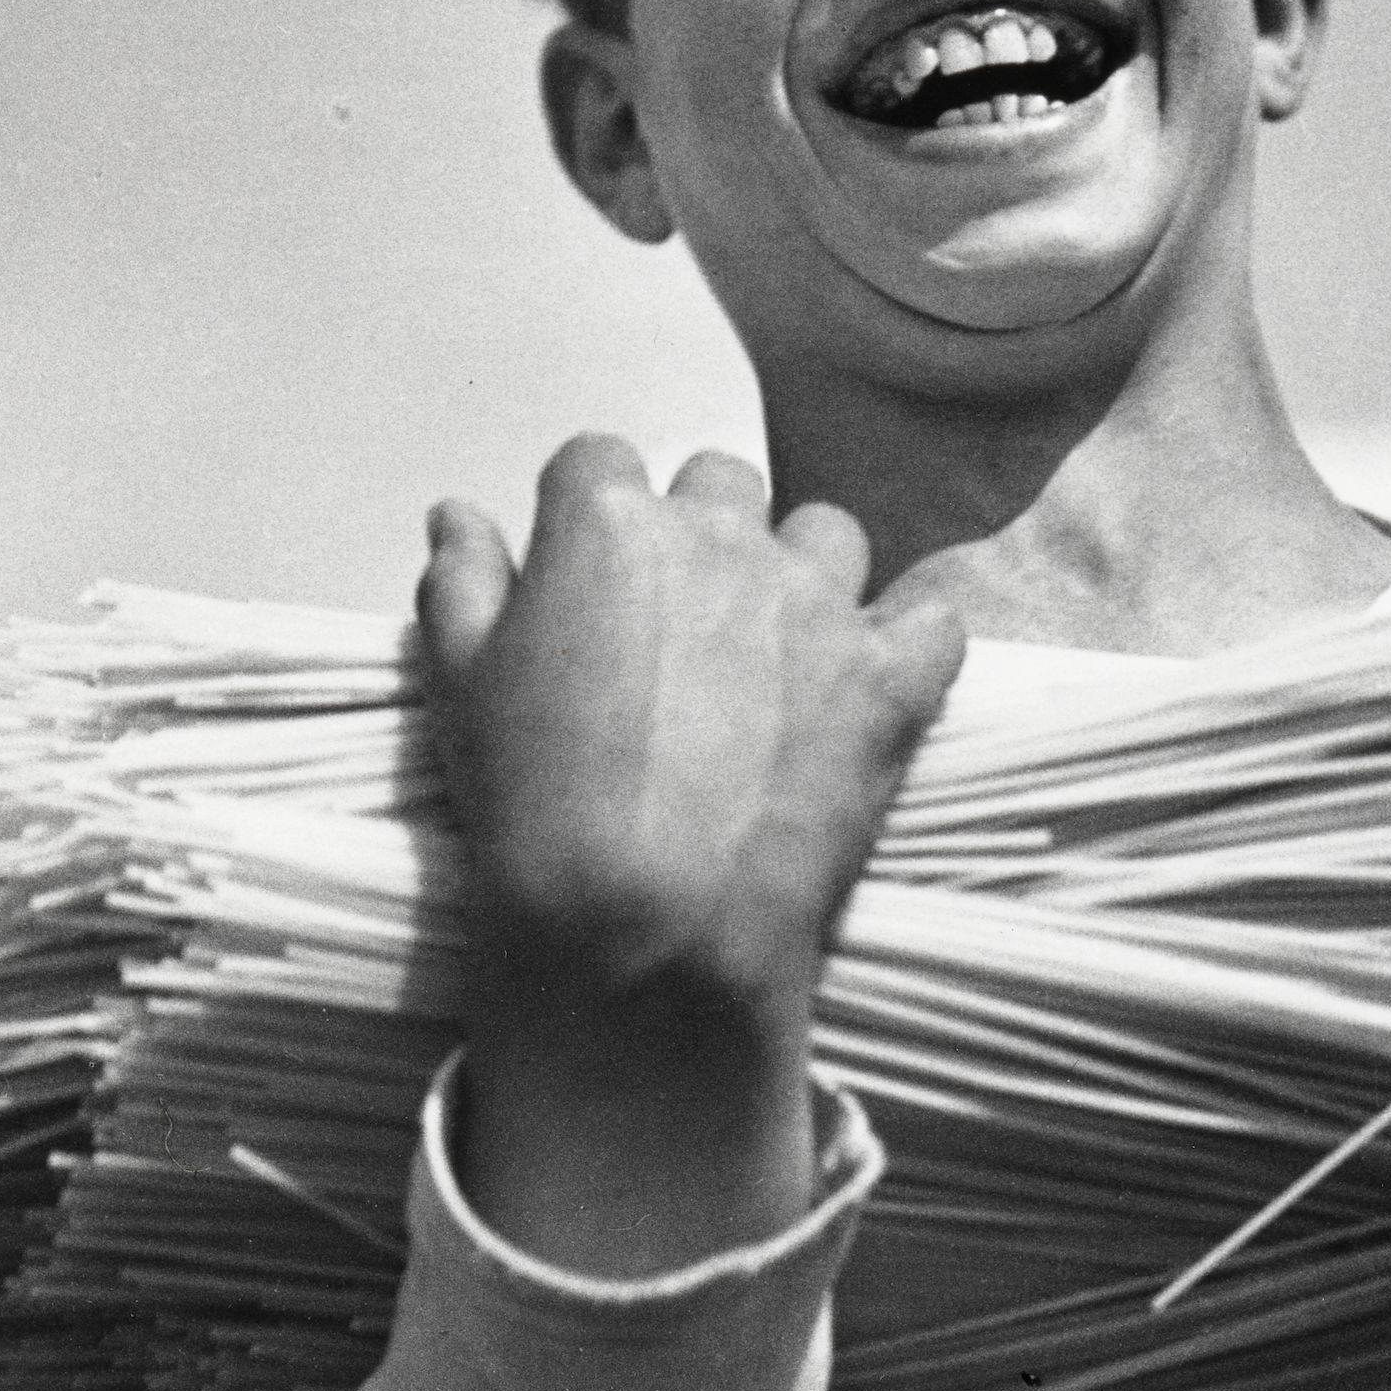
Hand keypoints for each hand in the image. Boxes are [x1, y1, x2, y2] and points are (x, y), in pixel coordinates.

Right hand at [418, 437, 965, 1274]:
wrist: (642, 927)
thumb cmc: (534, 809)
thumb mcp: (459, 686)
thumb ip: (461, 581)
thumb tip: (458, 516)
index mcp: (611, 527)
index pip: (599, 463)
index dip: (589, 516)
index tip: (588, 576)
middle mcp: (723, 539)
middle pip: (720, 483)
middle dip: (701, 533)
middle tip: (679, 625)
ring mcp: (818, 603)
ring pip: (826, 534)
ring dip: (804, 574)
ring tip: (774, 656)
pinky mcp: (891, 677)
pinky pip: (932, 616)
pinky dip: (911, 637)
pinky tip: (876, 677)